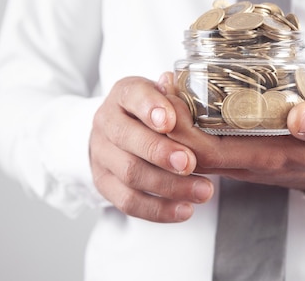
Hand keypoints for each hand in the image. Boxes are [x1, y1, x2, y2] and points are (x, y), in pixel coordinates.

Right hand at [89, 75, 213, 222]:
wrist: (119, 132)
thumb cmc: (155, 112)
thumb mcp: (167, 96)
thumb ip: (179, 96)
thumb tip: (191, 93)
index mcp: (123, 94)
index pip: (132, 95)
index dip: (150, 107)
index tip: (171, 121)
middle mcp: (106, 121)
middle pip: (127, 138)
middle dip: (160, 152)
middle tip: (190, 162)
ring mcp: (102, 154)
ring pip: (130, 173)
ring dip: (169, 185)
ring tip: (203, 191)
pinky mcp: (104, 183)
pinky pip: (129, 202)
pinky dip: (159, 209)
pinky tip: (186, 210)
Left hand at [166, 82, 304, 192]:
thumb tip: (302, 116)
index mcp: (266, 158)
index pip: (209, 152)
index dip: (181, 129)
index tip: (171, 94)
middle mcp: (245, 163)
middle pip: (191, 152)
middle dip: (169, 122)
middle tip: (161, 82)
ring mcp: (239, 159)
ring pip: (195, 148)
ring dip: (176, 121)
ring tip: (167, 83)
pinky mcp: (238, 152)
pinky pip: (205, 141)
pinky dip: (189, 120)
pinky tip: (185, 94)